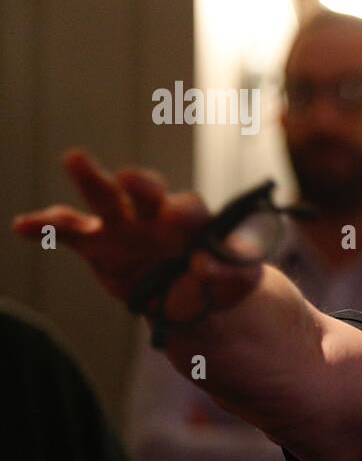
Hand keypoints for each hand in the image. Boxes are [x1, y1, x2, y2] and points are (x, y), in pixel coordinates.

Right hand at [11, 149, 261, 325]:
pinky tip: (23, 226)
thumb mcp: (240, 281)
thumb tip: (209, 266)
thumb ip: (234, 272)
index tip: (178, 224)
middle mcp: (156, 214)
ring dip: (92, 180)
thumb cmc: (220, 280)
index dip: (183, 214)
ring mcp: (123, 227)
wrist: (193, 301)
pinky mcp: (97, 245)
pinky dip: (46, 227)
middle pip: (147, 191)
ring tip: (76, 159)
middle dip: (140, 184)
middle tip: (130, 179)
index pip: (189, 208)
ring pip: (105, 199)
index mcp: (194, 220)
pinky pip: (68, 234)